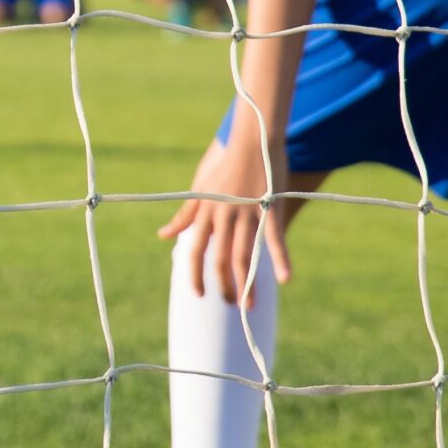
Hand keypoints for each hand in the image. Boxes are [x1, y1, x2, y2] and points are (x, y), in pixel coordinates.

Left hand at [159, 132, 289, 306]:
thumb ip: (184, 216)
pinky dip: (281, 259)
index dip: (195, 275)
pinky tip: (285, 279)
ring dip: (248, 284)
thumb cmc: (224, 166)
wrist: (250, 141)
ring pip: (244, 256)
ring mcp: (247, 214)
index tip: (198, 294)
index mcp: (205, 213)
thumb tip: (163, 235)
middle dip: (225, 286)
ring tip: (251, 305)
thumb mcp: (198, 190)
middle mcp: (223, 217)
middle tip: (231, 305)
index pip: (196, 251)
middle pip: (220, 260)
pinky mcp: (269, 209)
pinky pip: (274, 239)